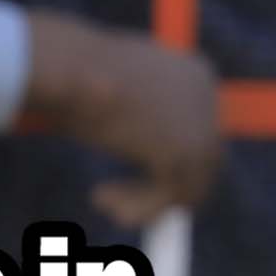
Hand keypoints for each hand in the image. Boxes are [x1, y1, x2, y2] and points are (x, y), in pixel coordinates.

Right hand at [12, 13, 225, 224]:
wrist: (68, 66)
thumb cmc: (71, 72)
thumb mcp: (110, 89)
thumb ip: (134, 114)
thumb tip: (136, 146)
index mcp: (193, 71)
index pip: (197, 128)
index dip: (166, 161)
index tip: (133, 176)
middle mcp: (207, 95)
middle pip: (201, 159)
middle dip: (159, 186)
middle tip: (113, 199)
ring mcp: (202, 123)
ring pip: (187, 183)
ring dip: (146, 202)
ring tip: (102, 201)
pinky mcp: (187, 150)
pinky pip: (172, 196)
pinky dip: (142, 209)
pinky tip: (102, 198)